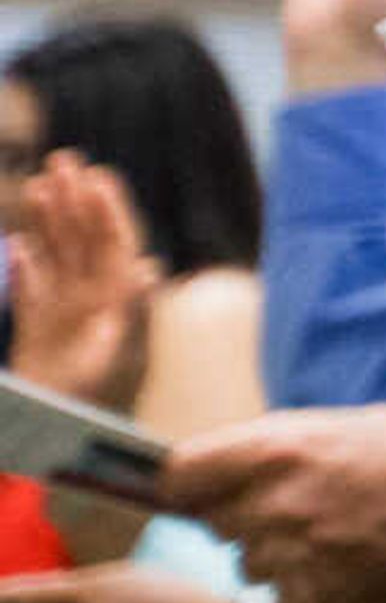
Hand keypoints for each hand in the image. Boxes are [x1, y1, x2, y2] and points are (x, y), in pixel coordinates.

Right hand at [3, 154, 160, 410]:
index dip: (109, 209)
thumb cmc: (100, 405)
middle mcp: (94, 300)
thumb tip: (149, 266)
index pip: (115, 242)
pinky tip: (19, 243)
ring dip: (49, 221)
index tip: (99, 175)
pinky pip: (30, 290)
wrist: (66, 445)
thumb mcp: (123, 357)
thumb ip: (133, 311)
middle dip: (76, 200)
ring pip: (56, 255)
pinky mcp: (36, 334)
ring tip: (40, 185)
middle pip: (84, 239)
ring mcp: (64, 314)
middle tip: (64, 158)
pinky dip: (25, 267)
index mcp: (119, 300)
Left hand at [161, 409, 385, 602]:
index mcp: (278, 450)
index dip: (188, 481)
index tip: (201, 486)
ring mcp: (294, 557)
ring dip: (278, 550)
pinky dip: (310, 581)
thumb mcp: (346, 424)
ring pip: (250, 562)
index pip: (181, 474)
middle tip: (299, 504)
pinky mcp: (317, 598)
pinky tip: (354, 557)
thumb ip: (279, 447)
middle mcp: (275, 504)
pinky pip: (286, 594)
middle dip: (246, 514)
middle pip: (216, 522)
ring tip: (336, 532)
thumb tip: (226, 469)